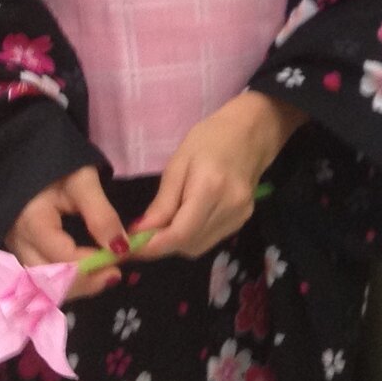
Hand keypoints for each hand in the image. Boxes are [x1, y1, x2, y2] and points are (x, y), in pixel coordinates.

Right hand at [8, 163, 133, 301]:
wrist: (26, 153)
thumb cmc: (56, 163)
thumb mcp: (83, 182)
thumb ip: (101, 216)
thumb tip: (122, 249)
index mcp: (32, 222)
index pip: (63, 258)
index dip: (94, 265)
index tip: (122, 258)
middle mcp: (17, 242)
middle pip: (48, 281)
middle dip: (84, 284)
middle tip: (115, 275)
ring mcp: (14, 249)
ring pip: (41, 285)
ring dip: (73, 287)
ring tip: (103, 277)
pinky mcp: (19, 250)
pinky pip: (38, 278)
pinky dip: (62, 282)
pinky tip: (84, 276)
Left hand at [132, 92, 304, 260]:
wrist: (252, 132)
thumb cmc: (211, 138)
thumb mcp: (178, 163)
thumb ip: (162, 202)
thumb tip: (140, 233)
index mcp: (210, 188)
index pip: (179, 235)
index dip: (152, 247)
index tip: (129, 248)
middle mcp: (228, 208)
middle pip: (188, 245)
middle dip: (160, 246)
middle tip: (141, 234)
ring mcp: (240, 217)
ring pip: (198, 247)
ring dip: (175, 243)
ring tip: (162, 224)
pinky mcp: (243, 220)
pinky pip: (209, 240)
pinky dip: (191, 237)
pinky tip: (184, 220)